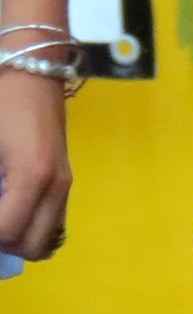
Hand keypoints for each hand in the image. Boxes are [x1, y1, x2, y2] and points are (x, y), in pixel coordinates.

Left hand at [0, 65, 71, 258]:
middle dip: (3, 245)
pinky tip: (9, 209)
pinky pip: (52, 220)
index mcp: (33, 176)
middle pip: (32, 246)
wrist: (32, 67)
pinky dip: (30, 227)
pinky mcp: (65, 175)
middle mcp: (56, 185)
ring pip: (47, 238)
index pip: (6, 233)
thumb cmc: (1, 102)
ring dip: (18, 239)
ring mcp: (65, 181)